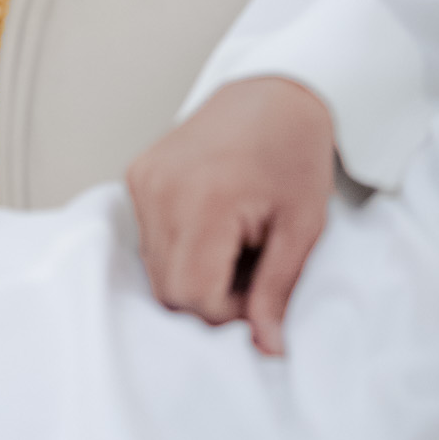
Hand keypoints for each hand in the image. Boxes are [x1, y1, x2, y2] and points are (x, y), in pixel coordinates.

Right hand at [126, 76, 334, 355]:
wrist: (273, 92)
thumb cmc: (294, 153)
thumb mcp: (302, 227)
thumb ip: (277, 290)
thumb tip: (266, 348)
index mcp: (204, 201)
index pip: (191, 295)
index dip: (227, 309)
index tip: (258, 287)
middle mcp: (161, 190)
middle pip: (165, 288)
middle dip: (207, 295)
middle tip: (247, 267)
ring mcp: (142, 181)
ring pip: (152, 268)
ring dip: (190, 272)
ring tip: (231, 243)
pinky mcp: (136, 176)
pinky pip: (147, 238)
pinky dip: (177, 247)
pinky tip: (211, 224)